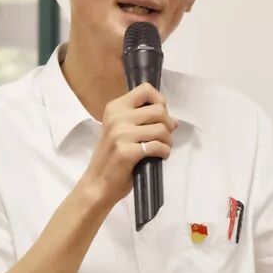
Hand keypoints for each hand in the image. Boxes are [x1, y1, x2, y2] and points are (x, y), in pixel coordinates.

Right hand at [80, 82, 177, 208]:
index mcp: (114, 108)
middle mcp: (117, 117)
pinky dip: (165, 152)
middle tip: (164, 136)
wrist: (98, 183)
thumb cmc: (111, 157)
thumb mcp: (121, 132)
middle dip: (167, 124)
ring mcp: (121, 134)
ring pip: (161, 128)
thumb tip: (174, 120)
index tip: (160, 116)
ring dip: (168, 140)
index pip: (145, 90)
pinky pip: (158, 146)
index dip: (160, 101)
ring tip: (162, 148)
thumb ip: (143, 121)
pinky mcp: (127, 152)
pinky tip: (160, 156)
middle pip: (158, 110)